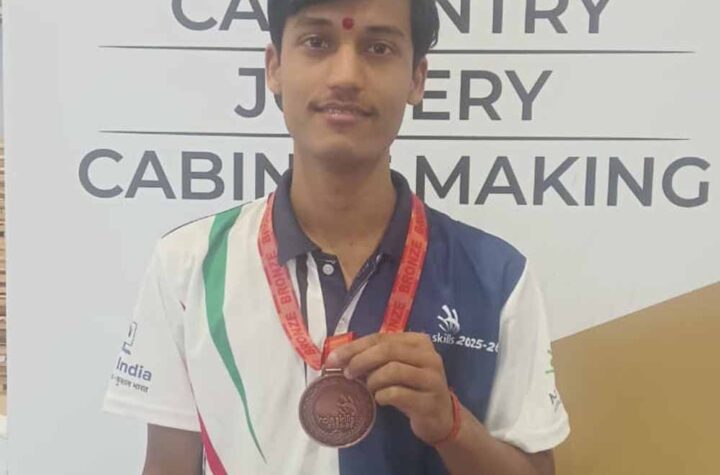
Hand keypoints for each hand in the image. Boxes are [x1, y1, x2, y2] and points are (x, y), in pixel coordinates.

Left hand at [325, 332, 454, 444]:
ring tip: (367, 389)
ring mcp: (432, 379)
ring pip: (393, 370)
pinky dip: (382, 396)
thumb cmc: (413, 389)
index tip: (333, 359)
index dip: (354, 347)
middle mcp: (429, 356)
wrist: (440, 418)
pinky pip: (397, 394)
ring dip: (372, 380)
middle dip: (360, 360)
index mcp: (419, 342)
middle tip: (346, 373)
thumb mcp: (398, 368)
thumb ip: (376, 359)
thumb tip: (340, 358)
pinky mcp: (429, 401)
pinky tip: (379, 400)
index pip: (381, 338)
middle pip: (387, 350)